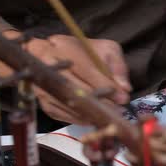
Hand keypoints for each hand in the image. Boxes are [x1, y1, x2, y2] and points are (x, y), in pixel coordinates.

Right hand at [1, 31, 131, 123]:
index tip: (122, 97)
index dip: (105, 85)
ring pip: (67, 103)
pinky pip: (61, 114)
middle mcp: (47, 66)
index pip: (85, 69)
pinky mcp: (42, 101)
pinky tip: (95, 119)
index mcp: (63, 47)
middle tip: (118, 110)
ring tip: (111, 116)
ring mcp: (41, 84)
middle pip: (74, 88)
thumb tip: (124, 88)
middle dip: (99, 101)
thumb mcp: (106, 50)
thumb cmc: (85, 52)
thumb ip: (117, 66)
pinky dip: (80, 119)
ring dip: (91, 113)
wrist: (56, 55)